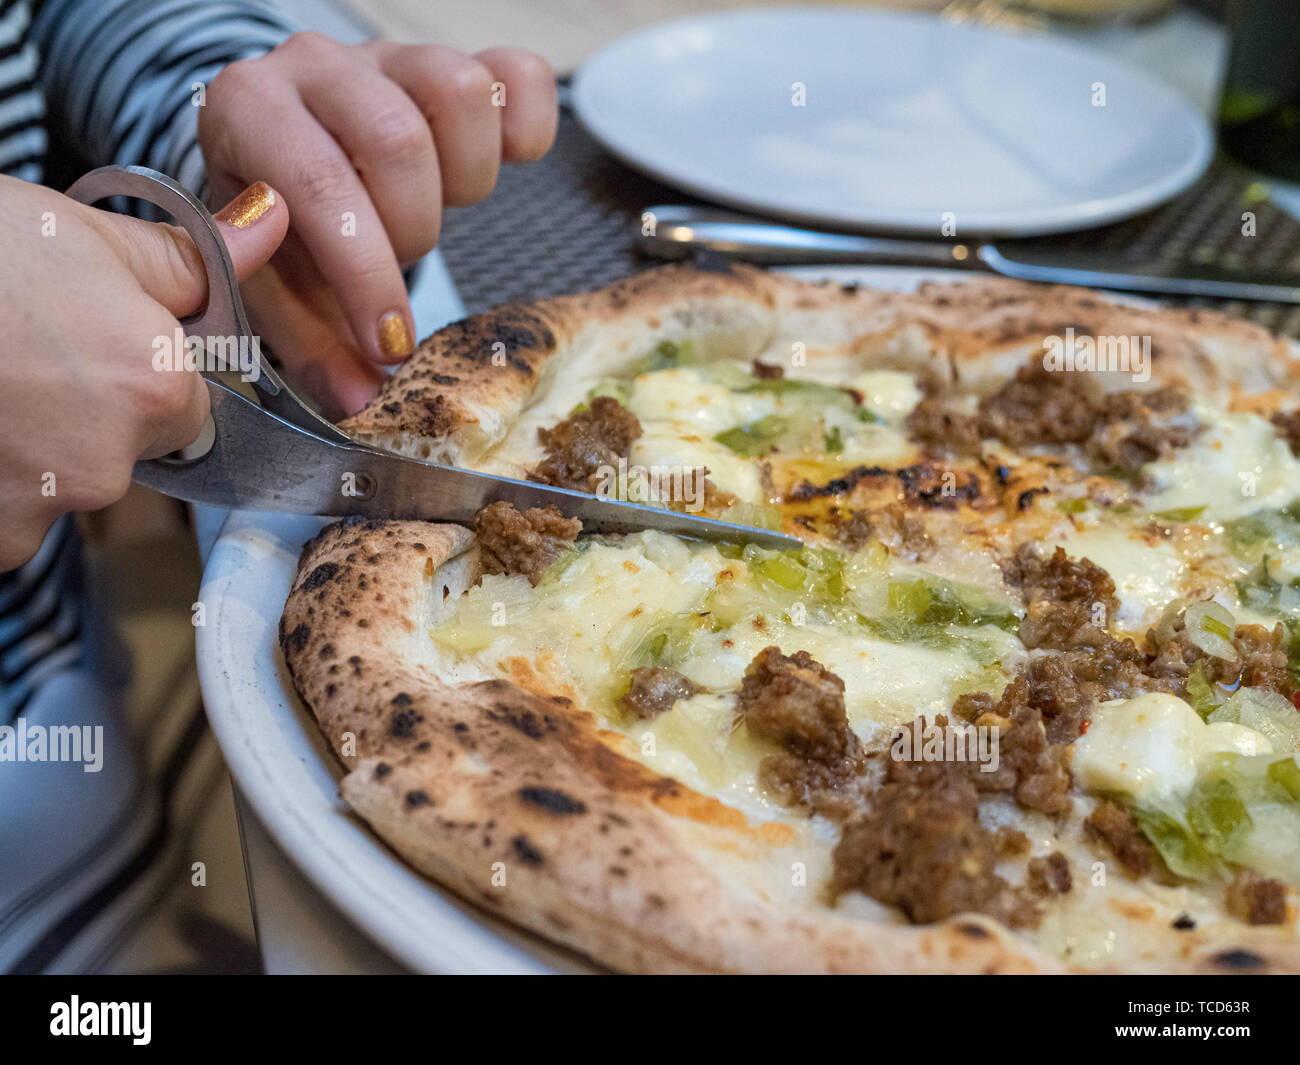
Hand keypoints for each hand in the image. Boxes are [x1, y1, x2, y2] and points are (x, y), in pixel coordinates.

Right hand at [0, 175, 287, 568]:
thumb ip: (190, 259)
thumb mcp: (82, 233)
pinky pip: (3, 516)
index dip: (140, 373)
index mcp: (156, 392)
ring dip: (24, 447)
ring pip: (53, 486)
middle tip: (16, 351)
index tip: (85, 339)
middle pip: (121, 452)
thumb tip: (270, 224)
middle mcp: (105, 468)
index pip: (188, 407)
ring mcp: (30, 512)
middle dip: (81, 413)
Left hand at [198, 34, 557, 417]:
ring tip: (434, 208)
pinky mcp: (454, 58)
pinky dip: (525, 128)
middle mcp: (317, 65)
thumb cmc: (282, 224)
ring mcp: (391, 55)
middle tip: (395, 260)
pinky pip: (519, 77)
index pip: (321, 186)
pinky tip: (497, 164)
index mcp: (250, 110)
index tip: (389, 343)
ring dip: (464, 178)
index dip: (366, 274)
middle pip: (400, 140)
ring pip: (460, 92)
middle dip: (412, 230)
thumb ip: (309, 342)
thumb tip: (360, 400)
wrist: (286, 159)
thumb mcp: (276, 286)